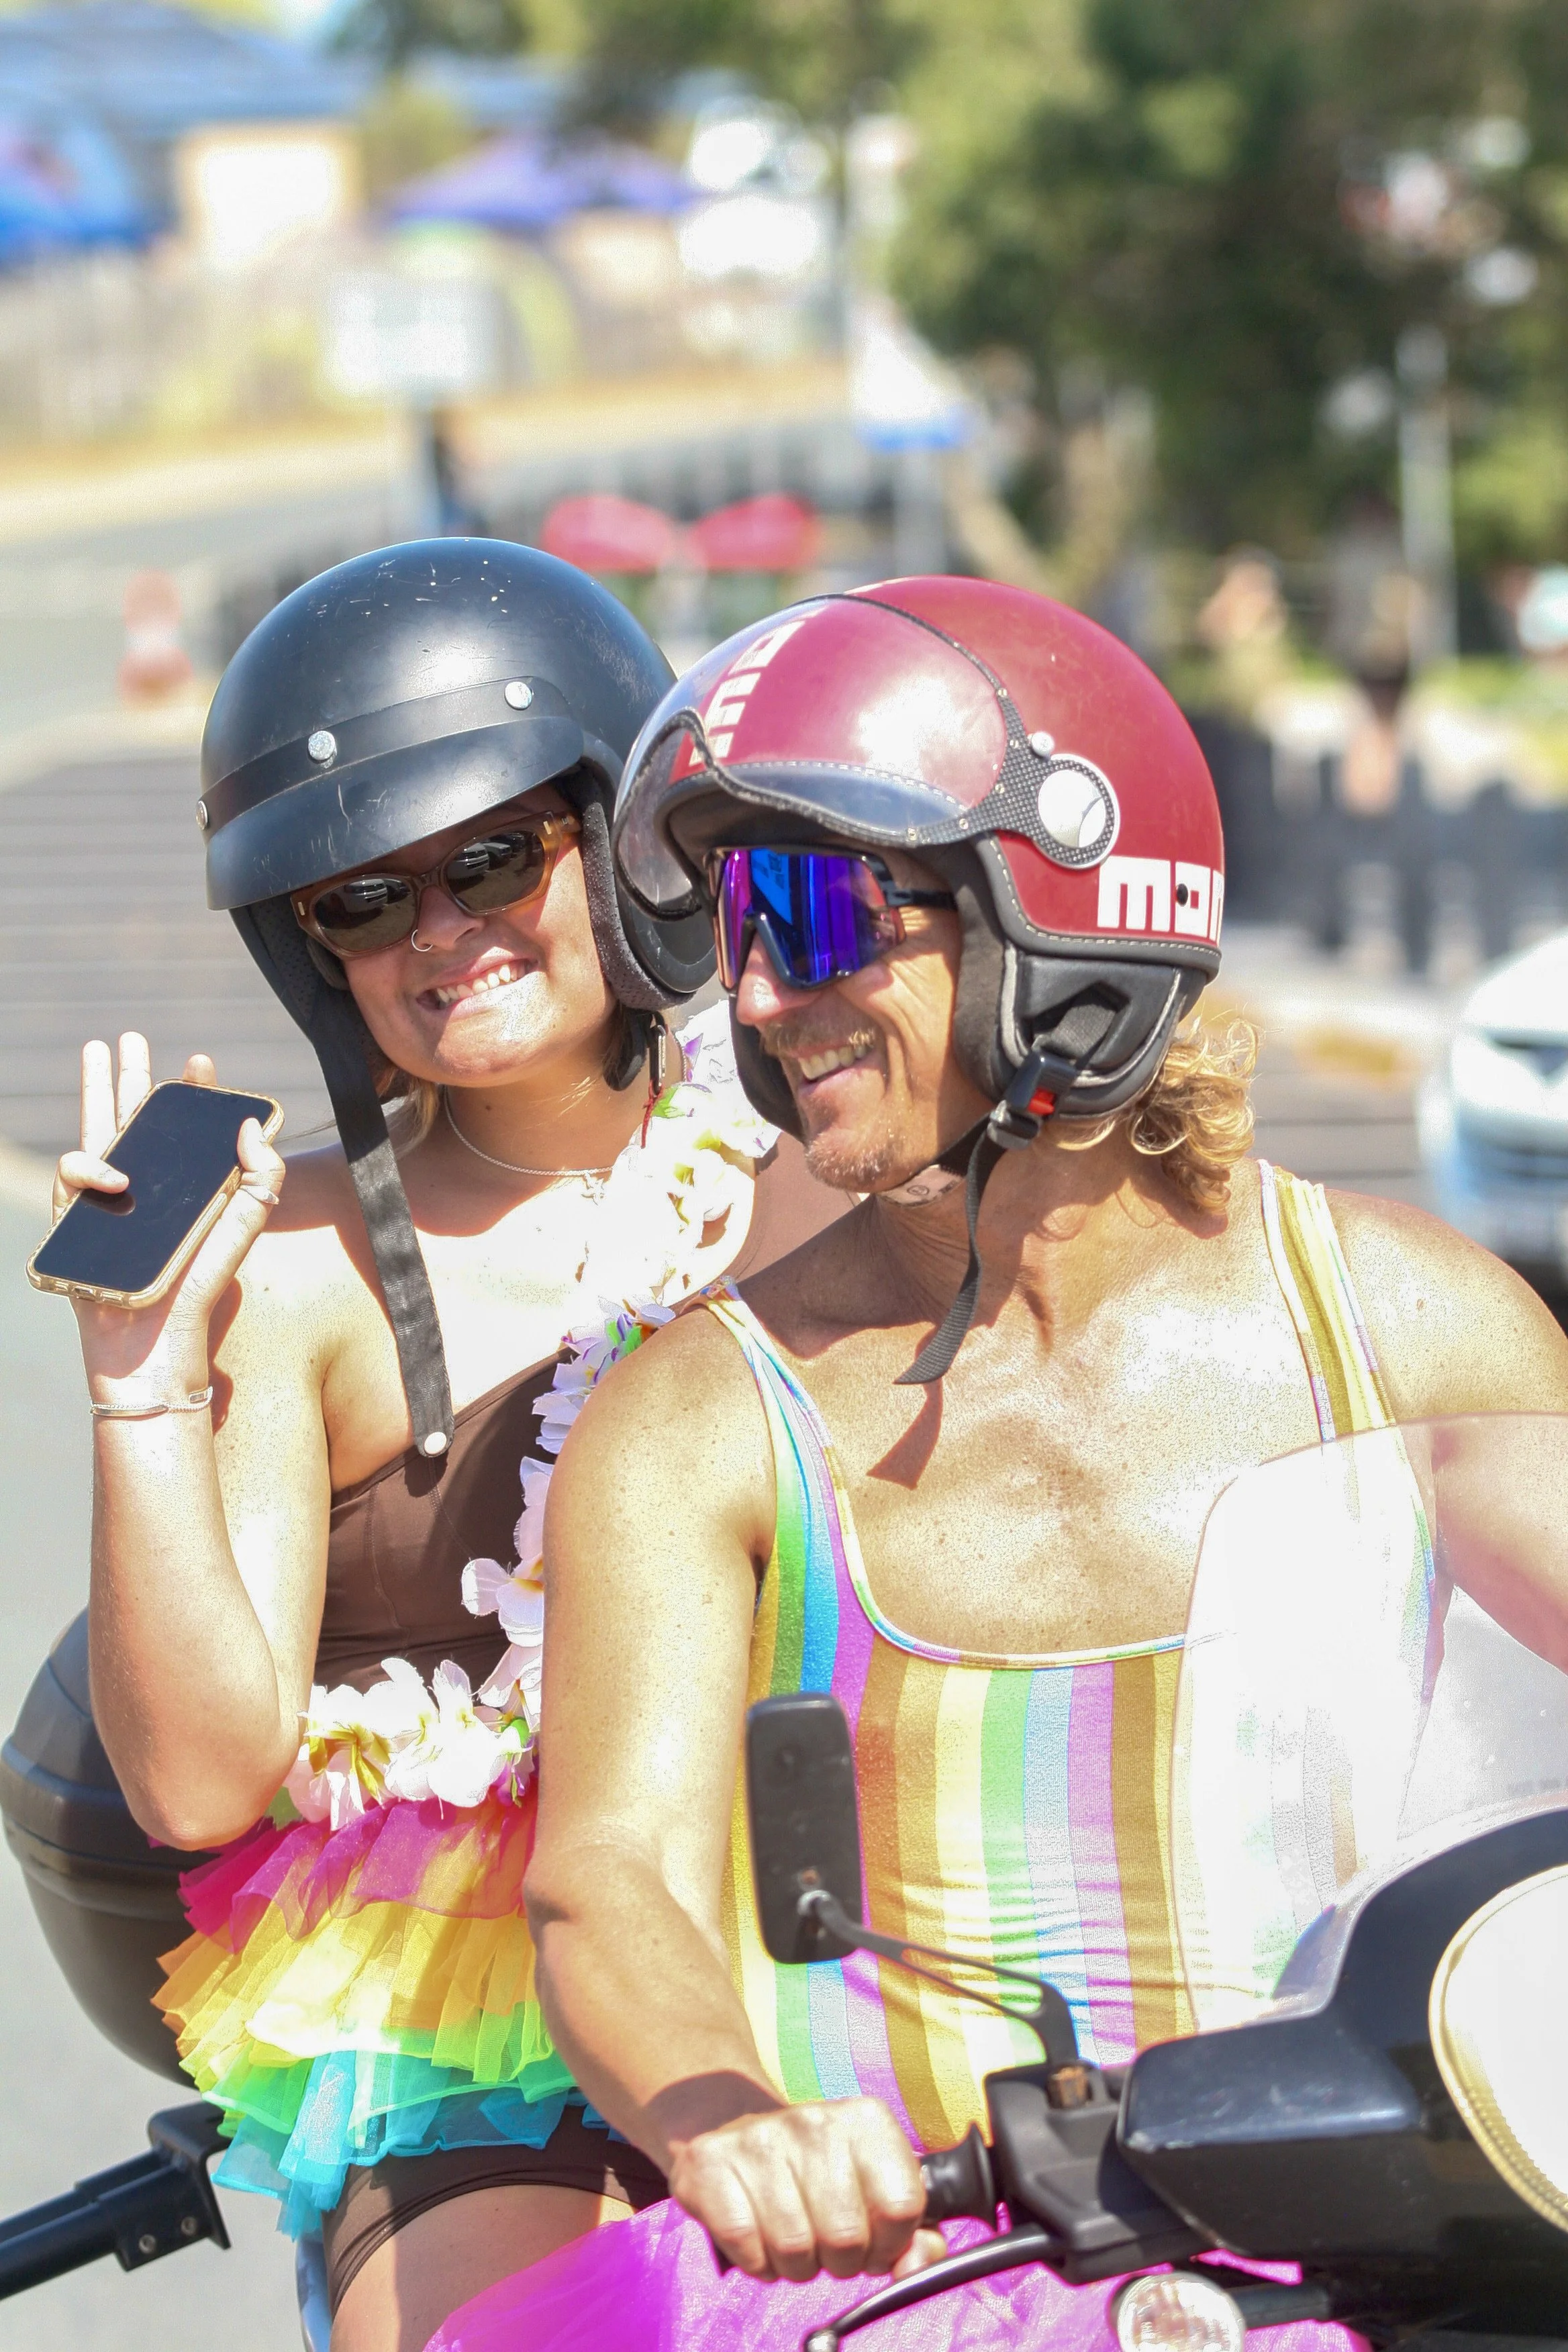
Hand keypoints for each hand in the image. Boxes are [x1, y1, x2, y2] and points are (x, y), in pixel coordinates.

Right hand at [55, 1034, 284, 1391]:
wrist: (155, 1339)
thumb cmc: (199, 1288)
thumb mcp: (243, 1227)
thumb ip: (261, 1176)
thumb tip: (251, 1123)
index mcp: (188, 1186)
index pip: (187, 1129)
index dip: (192, 1093)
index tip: (200, 1061)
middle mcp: (149, 1187)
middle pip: (136, 1118)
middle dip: (133, 1075)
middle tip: (130, 1037)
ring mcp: (109, 1199)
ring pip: (98, 1130)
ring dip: (96, 1088)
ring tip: (98, 1049)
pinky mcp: (78, 1215)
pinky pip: (74, 1171)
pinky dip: (91, 1165)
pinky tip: (116, 1174)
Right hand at [667, 2097, 943, 2283]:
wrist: (729, 2122)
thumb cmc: (816, 2170)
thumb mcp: (872, 2187)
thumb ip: (912, 2235)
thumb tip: (916, 2271)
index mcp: (866, 2119)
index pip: (902, 2206)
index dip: (889, 2241)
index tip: (873, 2237)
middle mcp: (814, 2120)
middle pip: (846, 2237)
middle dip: (839, 2259)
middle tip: (825, 2239)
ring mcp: (759, 2137)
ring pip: (794, 2249)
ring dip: (795, 2263)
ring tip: (791, 2234)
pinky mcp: (710, 2162)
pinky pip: (746, 2246)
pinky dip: (755, 2259)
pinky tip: (757, 2232)